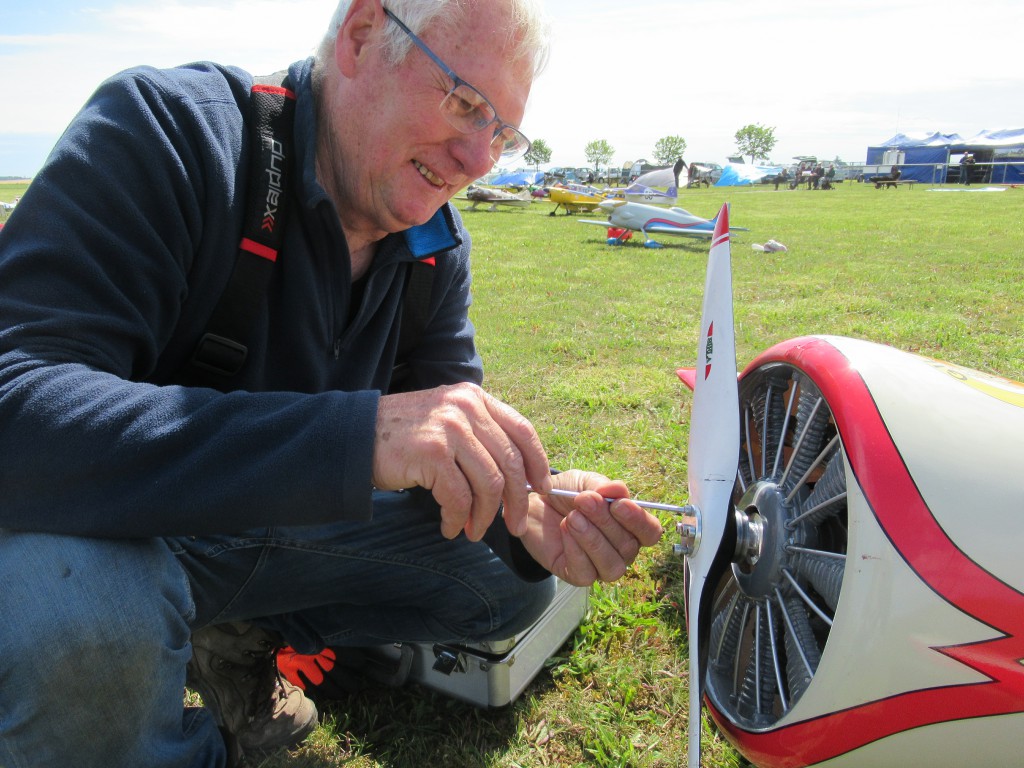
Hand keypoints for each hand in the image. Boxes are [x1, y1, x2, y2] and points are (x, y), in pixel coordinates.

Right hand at [373, 383, 551, 540]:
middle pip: (510, 462)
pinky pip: (458, 497)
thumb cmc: (404, 435)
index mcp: (475, 398)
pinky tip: (450, 527)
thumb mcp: (448, 418)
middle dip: (516, 500)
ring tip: (474, 531)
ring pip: (488, 484)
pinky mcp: (432, 454)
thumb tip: (518, 474)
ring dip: (485, 516)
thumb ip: (480, 433)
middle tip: (514, 525)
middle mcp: (466, 408)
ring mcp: (450, 429)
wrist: (356, 435)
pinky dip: (458, 519)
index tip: (541, 489)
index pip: (523, 430)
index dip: (538, 463)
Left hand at [517, 469, 663, 586]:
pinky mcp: (577, 575)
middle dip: (605, 522)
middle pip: (628, 546)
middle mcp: (620, 550)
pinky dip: (576, 550)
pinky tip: (565, 530)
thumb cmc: (567, 494)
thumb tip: (618, 490)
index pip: (650, 532)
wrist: (535, 504)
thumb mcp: (585, 483)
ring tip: (573, 517)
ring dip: (593, 539)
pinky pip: (586, 573)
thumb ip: (603, 487)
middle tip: (583, 500)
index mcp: (630, 526)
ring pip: (612, 566)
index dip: (638, 521)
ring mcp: (600, 566)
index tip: (618, 504)